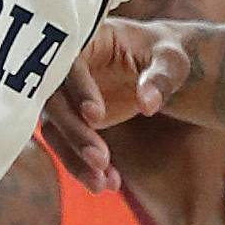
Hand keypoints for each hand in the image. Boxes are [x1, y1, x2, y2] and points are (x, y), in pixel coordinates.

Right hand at [41, 18, 191, 191]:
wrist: (155, 65)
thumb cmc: (163, 53)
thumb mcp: (172, 59)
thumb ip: (161, 77)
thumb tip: (147, 105)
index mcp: (83, 41)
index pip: (69, 64)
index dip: (78, 89)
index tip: (96, 116)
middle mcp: (62, 68)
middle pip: (53, 101)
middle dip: (74, 133)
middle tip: (101, 159)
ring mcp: (62, 95)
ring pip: (54, 129)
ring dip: (74, 158)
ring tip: (103, 184)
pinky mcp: (68, 119)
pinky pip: (66, 145)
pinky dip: (82, 167)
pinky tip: (109, 184)